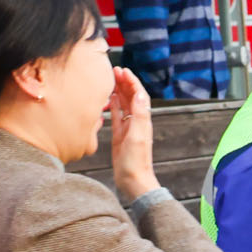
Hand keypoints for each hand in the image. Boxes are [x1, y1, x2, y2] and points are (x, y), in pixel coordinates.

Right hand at [109, 68, 156, 200]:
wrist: (133, 181)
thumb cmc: (136, 162)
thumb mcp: (138, 137)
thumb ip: (140, 116)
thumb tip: (141, 94)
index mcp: (143, 121)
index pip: (139, 96)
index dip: (132, 82)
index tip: (124, 70)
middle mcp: (137, 122)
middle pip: (131, 97)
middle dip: (125, 82)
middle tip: (115, 70)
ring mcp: (128, 129)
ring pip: (123, 105)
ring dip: (119, 91)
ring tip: (111, 79)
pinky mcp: (120, 136)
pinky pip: (117, 116)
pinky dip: (114, 106)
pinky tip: (109, 99)